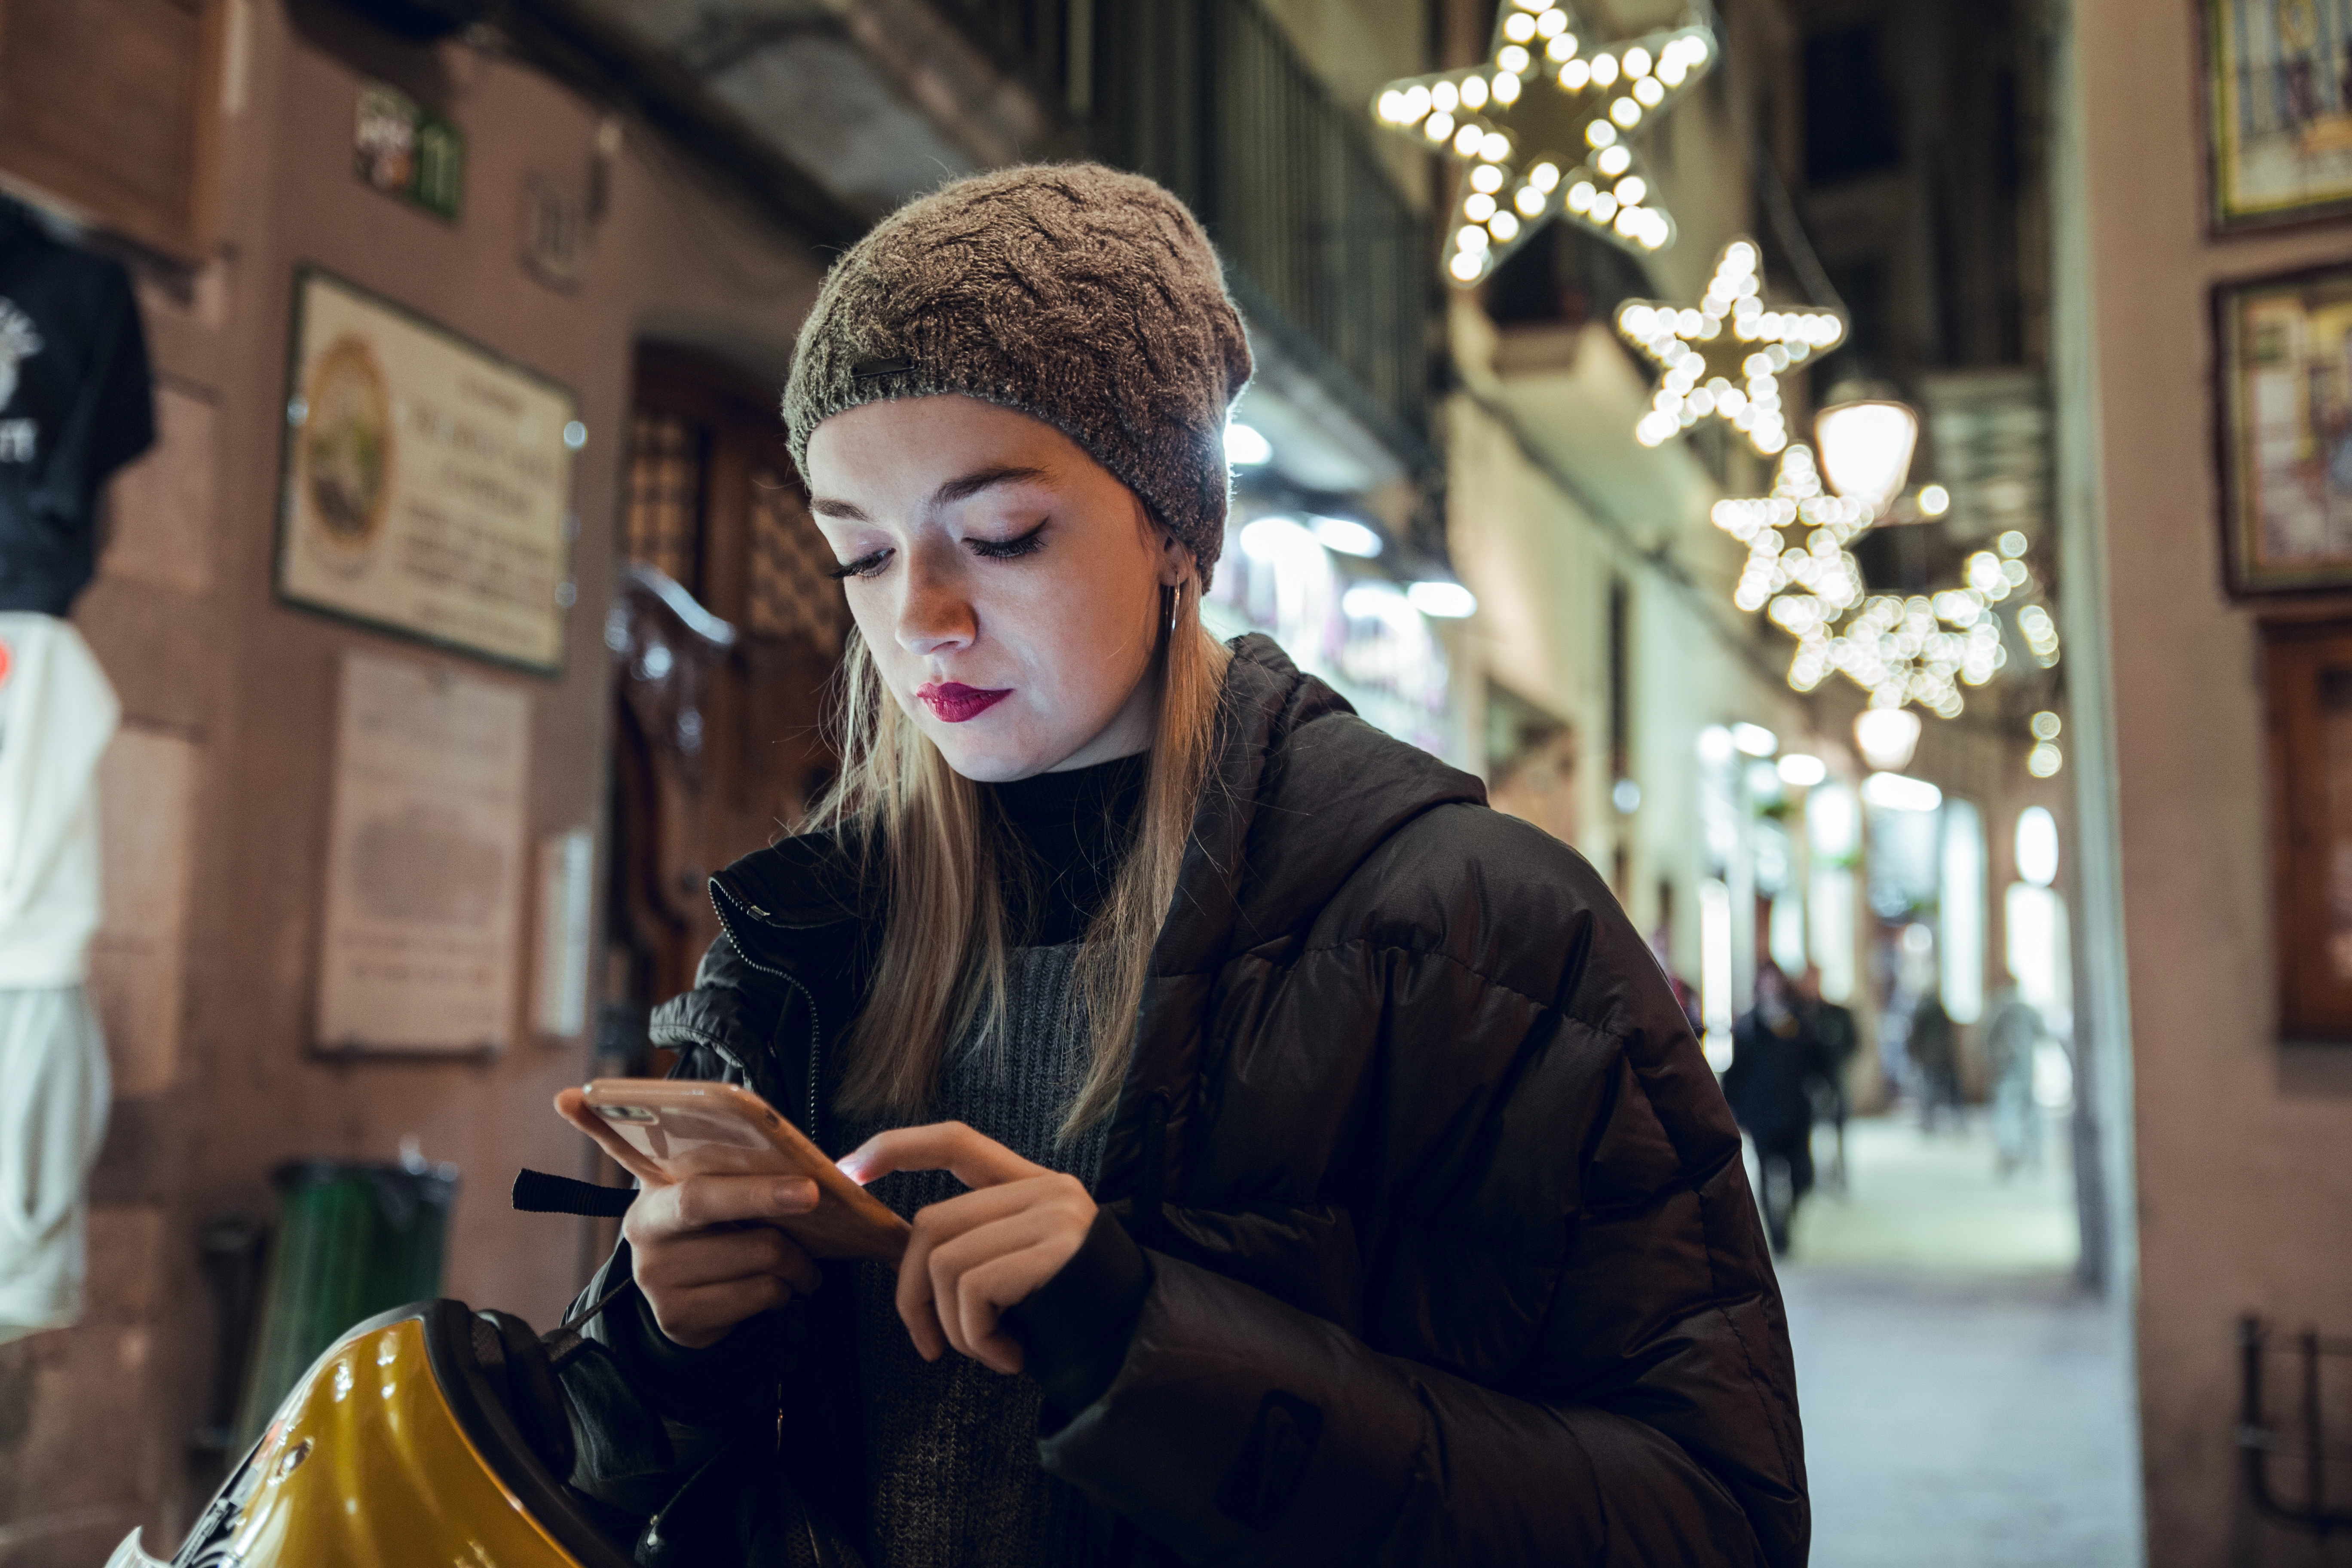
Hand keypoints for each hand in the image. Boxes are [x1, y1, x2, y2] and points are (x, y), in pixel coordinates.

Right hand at [622, 1174, 823, 1349]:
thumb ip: (746, 1176)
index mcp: (656, 1191)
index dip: (758, 1193)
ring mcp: (657, 1281)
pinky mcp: (677, 1317)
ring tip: (800, 1266)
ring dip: (796, 1268)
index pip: (704, 1193)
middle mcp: (648, 1236)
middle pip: (742, 1238)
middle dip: (793, 1239)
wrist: (671, 1279)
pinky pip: (755, 1298)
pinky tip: (776, 1288)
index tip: (810, 1191)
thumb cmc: (707, 1222)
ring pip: (760, 1269)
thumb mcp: (712, 1189)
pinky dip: (780, 1293)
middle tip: (826, 1233)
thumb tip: (822, 1173)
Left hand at [841, 1122, 1095, 1374]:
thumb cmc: (1073, 1314)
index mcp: (1033, 1184)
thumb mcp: (1022, 1266)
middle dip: (910, 1296)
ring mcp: (1052, 1217)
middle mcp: (1045, 1190)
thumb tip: (909, 1262)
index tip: (851, 1169)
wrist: (1139, 1344)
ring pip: (944, 1263)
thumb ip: (978, 1244)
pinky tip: (1008, 1358)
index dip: (900, 1148)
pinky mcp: (1054, 1250)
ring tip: (987, 1352)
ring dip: (952, 1328)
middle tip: (930, 1345)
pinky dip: (977, 1339)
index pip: (958, 1142)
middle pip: (932, 1225)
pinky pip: (972, 1292)